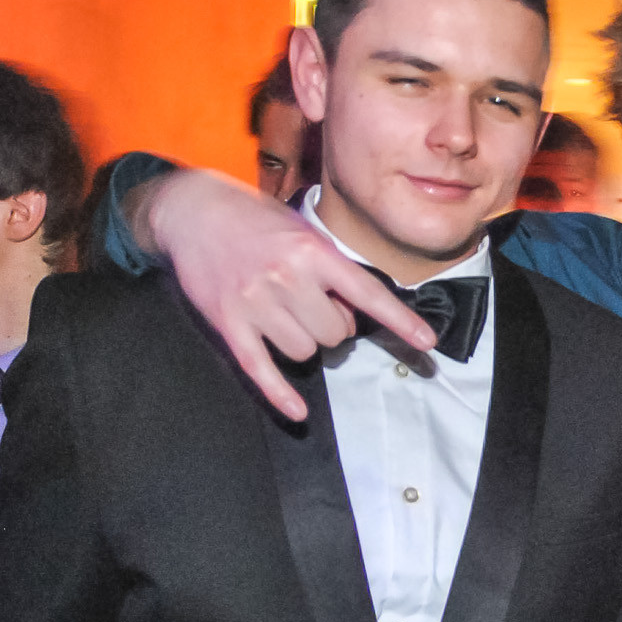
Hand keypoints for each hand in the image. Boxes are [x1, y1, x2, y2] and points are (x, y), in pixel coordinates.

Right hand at [140, 170, 434, 419]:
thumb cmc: (258, 222)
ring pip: (304, 351)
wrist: (194, 210)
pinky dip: (280, 394)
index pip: (368, 294)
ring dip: (304, 343)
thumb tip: (356, 312)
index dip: (400, 321)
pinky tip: (297, 412)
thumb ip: (332, 270)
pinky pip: (261, 369)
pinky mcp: (228, 322)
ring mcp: (255, 302)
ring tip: (288, 316)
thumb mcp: (304, 232)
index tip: (426, 343)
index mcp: (313, 252)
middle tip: (315, 306)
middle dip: (332, 327)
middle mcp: (286, 277)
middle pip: (335, 334)